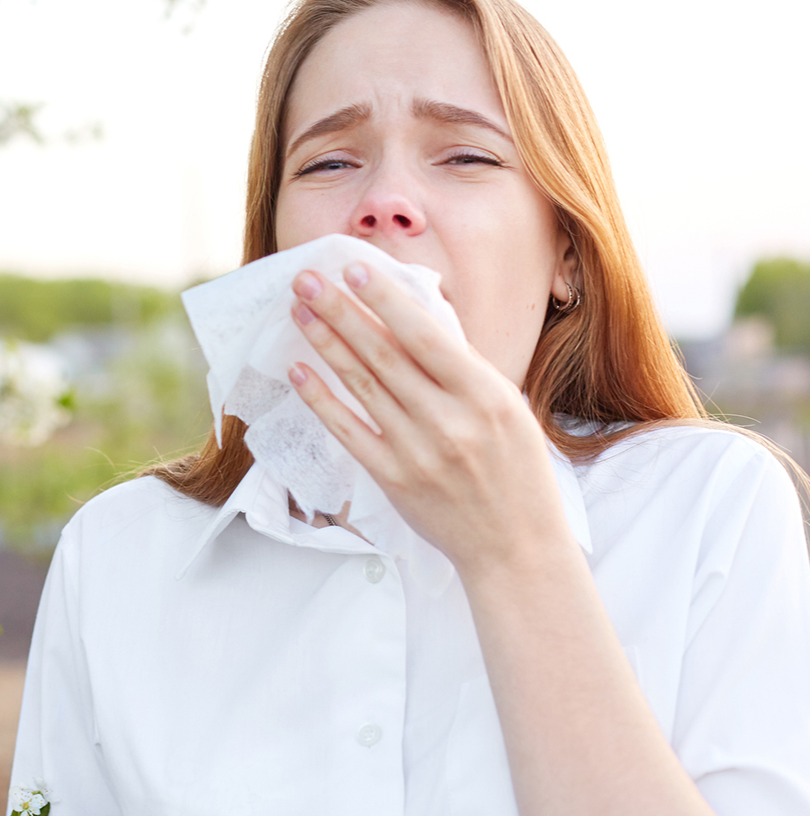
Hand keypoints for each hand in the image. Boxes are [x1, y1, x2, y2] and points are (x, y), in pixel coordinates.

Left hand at [287, 261, 573, 574]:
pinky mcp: (393, 479)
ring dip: (326, 344)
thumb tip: (412, 319)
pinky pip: (349, 432)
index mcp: (485, 395)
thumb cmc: (517, 470)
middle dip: (341, 311)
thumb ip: (462, 367)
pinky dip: (322, 399)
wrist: (516, 547)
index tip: (354, 268)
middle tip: (307, 278)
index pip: (426, 336)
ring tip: (300, 311)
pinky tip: (299, 371)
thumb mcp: (507, 407)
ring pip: (361, 386)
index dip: (386, 300)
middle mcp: (449, 421)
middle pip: (383, 355)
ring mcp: (417, 452)